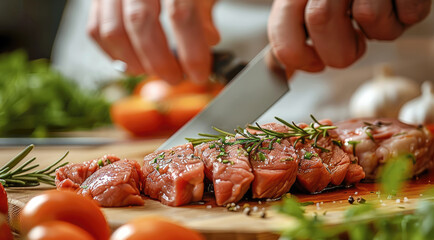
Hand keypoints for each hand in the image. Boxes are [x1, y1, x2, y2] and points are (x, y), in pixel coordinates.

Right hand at [87, 0, 219, 83]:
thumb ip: (204, 13)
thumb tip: (208, 41)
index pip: (179, 13)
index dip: (190, 50)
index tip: (199, 73)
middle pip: (140, 22)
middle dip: (159, 61)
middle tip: (175, 77)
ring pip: (113, 30)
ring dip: (134, 62)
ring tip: (152, 72)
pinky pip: (96, 31)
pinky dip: (115, 55)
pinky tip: (134, 63)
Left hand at [268, 0, 431, 75]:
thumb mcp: (309, 8)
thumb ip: (292, 37)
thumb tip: (278, 72)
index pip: (282, 24)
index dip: (294, 54)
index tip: (313, 64)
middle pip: (321, 19)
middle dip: (338, 51)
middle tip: (350, 46)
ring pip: (368, 15)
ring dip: (377, 31)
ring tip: (377, 16)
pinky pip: (407, 13)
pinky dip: (404, 19)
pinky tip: (396, 6)